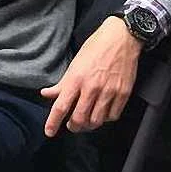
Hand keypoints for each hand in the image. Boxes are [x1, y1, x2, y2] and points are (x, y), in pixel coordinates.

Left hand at [40, 16, 141, 136]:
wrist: (121, 39)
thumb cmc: (95, 49)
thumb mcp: (74, 64)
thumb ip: (62, 83)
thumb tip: (47, 94)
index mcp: (76, 79)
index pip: (60, 107)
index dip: (53, 122)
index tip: (49, 132)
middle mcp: (92, 88)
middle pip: (79, 119)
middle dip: (73, 126)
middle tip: (71, 125)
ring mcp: (109, 92)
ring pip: (96, 121)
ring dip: (89, 125)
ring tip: (86, 121)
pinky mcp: (123, 93)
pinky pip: (113, 116)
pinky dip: (105, 119)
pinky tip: (101, 114)